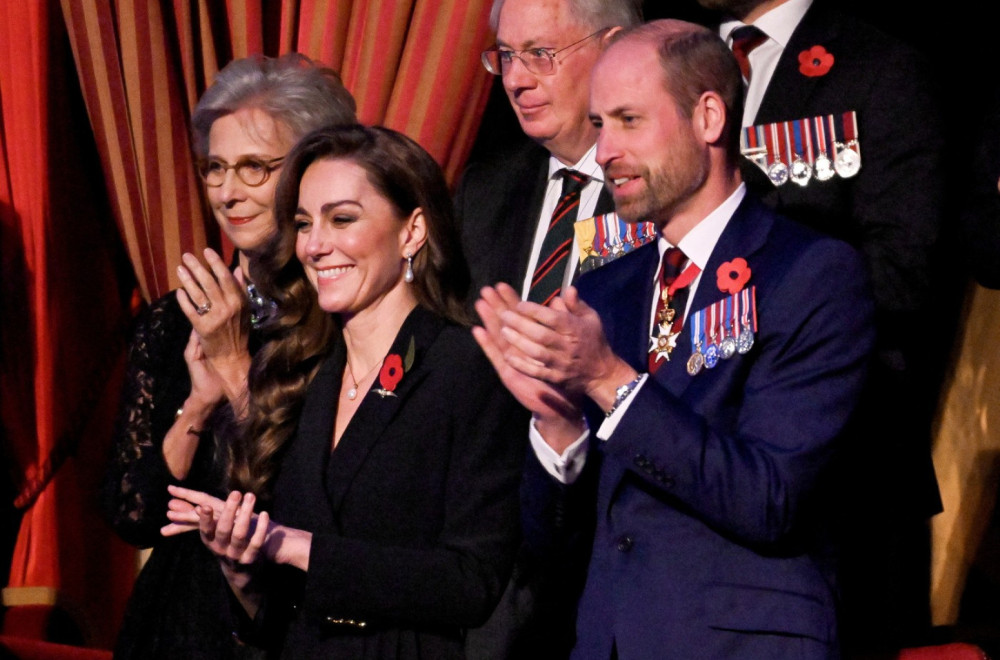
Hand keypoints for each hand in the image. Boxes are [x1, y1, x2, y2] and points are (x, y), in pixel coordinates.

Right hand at [163, 486, 268, 569]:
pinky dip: (261, 528)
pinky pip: (256, 542)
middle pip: (223, 529)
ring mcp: (236, 554)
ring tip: (250, 496)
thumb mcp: (210, 533)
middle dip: (229, 510)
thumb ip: (193, 518)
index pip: (204, 530)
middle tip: (236, 492)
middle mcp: (221, 549)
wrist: (241, 571)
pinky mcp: (251, 558)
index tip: (204, 506)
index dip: (204, 520)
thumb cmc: (225, 544)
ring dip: (245, 514)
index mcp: (210, 541)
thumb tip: (170, 504)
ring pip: (240, 534)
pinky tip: (264, 514)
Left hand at [176, 248, 251, 403]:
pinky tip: (179, 292)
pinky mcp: (203, 329)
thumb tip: (236, 270)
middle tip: (187, 256)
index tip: (206, 251)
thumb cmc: (239, 333)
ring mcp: (215, 319)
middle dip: (197, 267)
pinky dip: (184, 300)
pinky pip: (190, 310)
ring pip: (198, 294)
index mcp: (239, 302)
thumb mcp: (244, 310)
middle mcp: (227, 309)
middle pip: (209, 283)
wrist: (232, 359)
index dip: (215, 263)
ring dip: (188, 280)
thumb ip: (240, 289)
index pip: (226, 277)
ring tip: (180, 269)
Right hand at [473, 284, 580, 421]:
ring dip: (488, 319)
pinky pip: (496, 356)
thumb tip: (560, 299)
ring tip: (479, 303)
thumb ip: (565, 321)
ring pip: (499, 335)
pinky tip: (477, 330)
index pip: (521, 316)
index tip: (503, 285)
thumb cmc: (566, 374)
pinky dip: (486, 344)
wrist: (561, 404)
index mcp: (533, 339)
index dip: (512, 300)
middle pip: (506, 322)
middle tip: (486, 288)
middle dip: (497, 305)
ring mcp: (512, 359)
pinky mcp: (508, 372)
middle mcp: (520, 347)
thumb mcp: (567, 346)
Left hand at [485, 284, 634, 409]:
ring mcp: (560, 364)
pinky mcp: (555, 378)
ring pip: (536, 352)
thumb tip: (568, 289)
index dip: (535, 311)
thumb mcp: (591, 319)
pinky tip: (507, 356)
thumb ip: (577, 304)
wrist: (601, 373)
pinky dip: (521, 365)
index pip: (553, 318)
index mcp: (575, 329)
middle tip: (503, 315)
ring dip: (518, 342)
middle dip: (520, 324)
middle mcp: (567, 346)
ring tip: (502, 331)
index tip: (519, 304)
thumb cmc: (594, 341)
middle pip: (540, 334)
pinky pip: (536, 372)